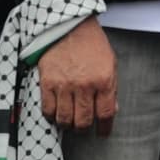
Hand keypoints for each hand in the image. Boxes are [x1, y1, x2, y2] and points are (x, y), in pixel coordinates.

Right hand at [38, 14, 117, 131]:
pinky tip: (56, 112)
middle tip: (83, 127)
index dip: (105, 128)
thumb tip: (111, 110)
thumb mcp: (110, 63)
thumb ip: (111, 89)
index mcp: (104, 80)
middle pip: (83, 122)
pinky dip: (52, 116)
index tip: (103, 133)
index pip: (106, 114)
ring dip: (68, 124)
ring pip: (65, 120)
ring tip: (70, 121)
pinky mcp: (47, 83)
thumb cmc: (91, 44)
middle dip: (84, 129)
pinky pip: (48, 110)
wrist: (68, 26)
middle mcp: (85, 85)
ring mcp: (64, 85)